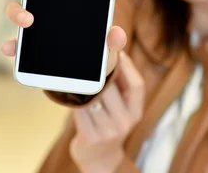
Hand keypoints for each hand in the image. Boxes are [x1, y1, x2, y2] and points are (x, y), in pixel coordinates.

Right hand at [0, 0, 127, 75]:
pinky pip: (15, 43)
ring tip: (28, 20)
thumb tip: (117, 34)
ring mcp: (33, 24)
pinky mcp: (26, 47)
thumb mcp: (109, 42)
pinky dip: (11, 45)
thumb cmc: (99, 46)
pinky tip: (9, 47)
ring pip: (15, 9)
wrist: (89, 72)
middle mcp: (43, 4)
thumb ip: (114, 39)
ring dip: (17, 10)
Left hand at [69, 52, 144, 171]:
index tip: (118, 51)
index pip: (137, 85)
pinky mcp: (90, 136)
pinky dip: (73, 98)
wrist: (98, 158)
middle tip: (90, 57)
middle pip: (111, 88)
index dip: (127, 66)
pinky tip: (70, 90)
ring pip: (94, 98)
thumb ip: (119, 83)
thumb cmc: (108, 122)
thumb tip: (115, 49)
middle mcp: (125, 122)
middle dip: (100, 71)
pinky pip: (80, 109)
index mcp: (136, 112)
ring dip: (84, 84)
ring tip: (78, 72)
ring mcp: (108, 131)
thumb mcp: (121, 106)